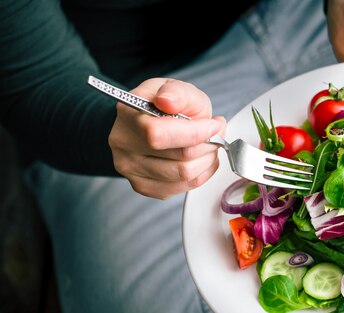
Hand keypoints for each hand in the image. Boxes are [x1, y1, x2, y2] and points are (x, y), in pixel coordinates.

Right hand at [108, 78, 225, 199]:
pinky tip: (200, 159)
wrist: (149, 123)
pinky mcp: (143, 186)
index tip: (214, 125)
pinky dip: (202, 173)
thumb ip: (177, 93)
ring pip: (185, 175)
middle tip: (215, 133)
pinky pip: (183, 187)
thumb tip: (167, 100)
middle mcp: (124, 144)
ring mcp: (131, 169)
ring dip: (207, 160)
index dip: (196, 132)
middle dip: (208, 145)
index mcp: (129, 115)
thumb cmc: (164, 107)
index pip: (160, 135)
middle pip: (180, 157)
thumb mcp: (175, 88)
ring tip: (209, 145)